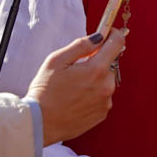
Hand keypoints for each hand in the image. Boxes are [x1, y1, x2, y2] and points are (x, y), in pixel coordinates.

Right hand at [27, 30, 126, 144]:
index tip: (108, 32)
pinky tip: (76, 99)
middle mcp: (106, 86)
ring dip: (94, 80)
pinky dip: (93, 95)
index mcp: (96, 70)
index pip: (116, 43)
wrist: (40, 123)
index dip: (113, 34)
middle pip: (109, 65)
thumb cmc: (45, 91)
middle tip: (75, 70)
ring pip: (105, 82)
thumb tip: (99, 36)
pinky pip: (102, 97)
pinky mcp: (102, 114)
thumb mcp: (56, 61)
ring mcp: (106, 102)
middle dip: (96, 62)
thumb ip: (80, 45)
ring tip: (72, 88)